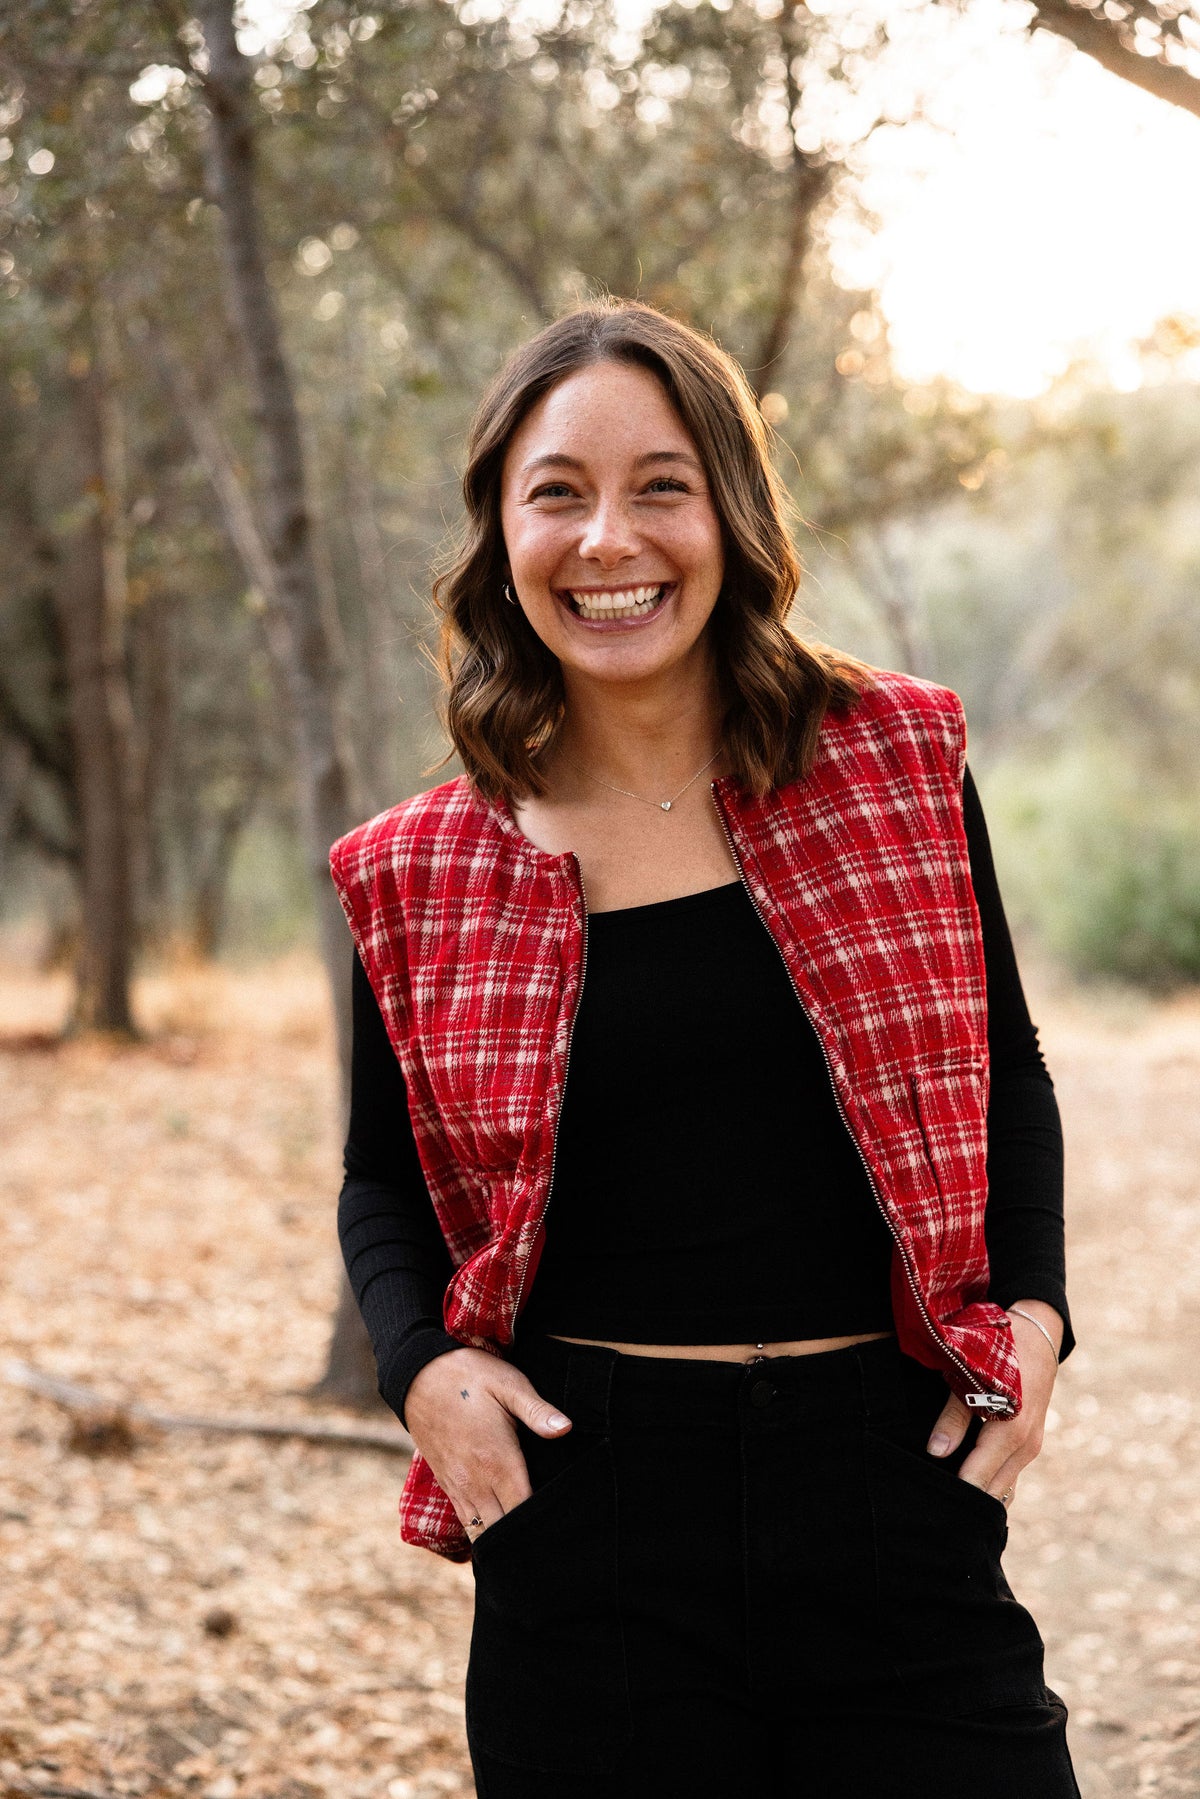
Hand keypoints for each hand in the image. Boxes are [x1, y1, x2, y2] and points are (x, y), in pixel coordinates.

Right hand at [403, 1346, 571, 1540]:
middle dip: (524, 1538)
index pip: (523, 1511)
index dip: (542, 1524)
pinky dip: (483, 1532)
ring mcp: (458, 1487)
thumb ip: (538, 1411)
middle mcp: (476, 1482)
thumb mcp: (508, 1384)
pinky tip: (499, 1531)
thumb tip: (566, 1428)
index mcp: (497, 1461)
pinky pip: (467, 1522)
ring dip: (503, 1539)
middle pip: (503, 1531)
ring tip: (526, 1542)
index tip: (560, 1526)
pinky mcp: (447, 1484)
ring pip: (482, 1533)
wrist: (419, 1375)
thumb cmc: (470, 1377)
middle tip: (550, 1540)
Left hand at [925, 1300, 1062, 1508]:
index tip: (930, 1501)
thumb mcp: (971, 1379)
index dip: (955, 1494)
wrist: (1039, 1339)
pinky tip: (964, 1481)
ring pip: (1002, 1487)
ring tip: (943, 1495)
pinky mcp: (1028, 1446)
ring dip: (977, 1493)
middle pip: (991, 1492)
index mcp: (1011, 1432)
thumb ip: (953, 1418)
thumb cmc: (1000, 1354)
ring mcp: (1030, 1449)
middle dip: (965, 1500)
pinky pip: (1007, 1475)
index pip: (978, 1480)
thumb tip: (935, 1453)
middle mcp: (1025, 1447)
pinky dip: (988, 1483)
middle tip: (931, 1502)